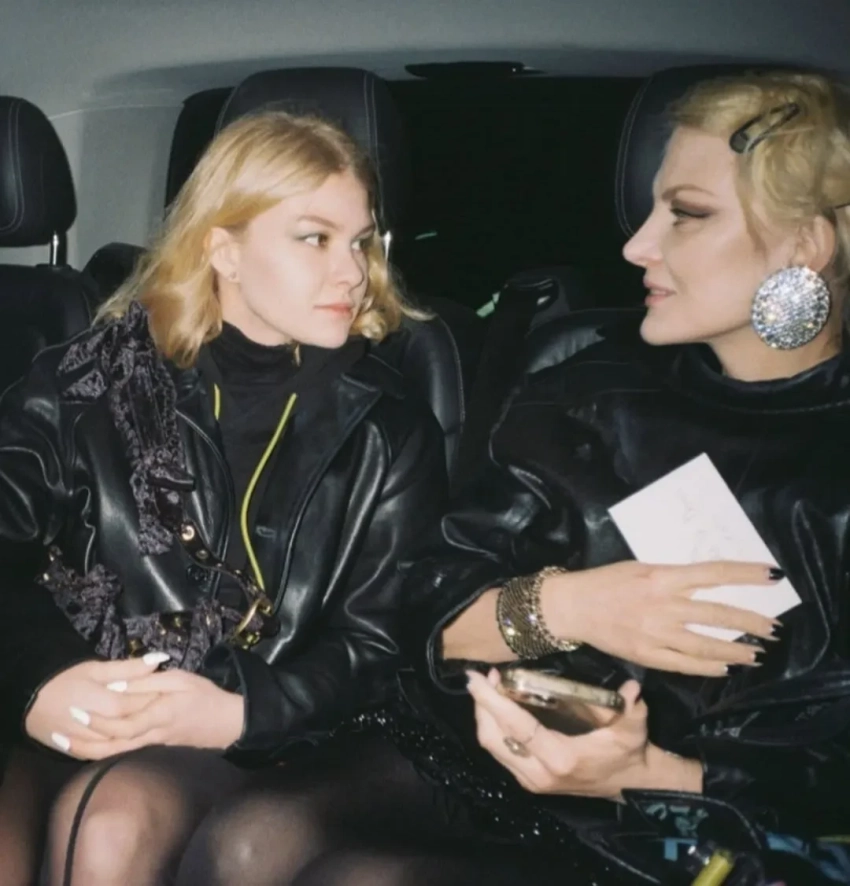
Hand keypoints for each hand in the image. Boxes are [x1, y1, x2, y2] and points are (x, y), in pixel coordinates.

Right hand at [25, 655, 164, 757]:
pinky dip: (116, 750)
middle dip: (146, 717)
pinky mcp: (74, 751)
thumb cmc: (65, 679)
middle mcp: (91, 725)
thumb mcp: (96, 668)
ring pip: (115, 744)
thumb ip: (129, 668)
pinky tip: (130, 743)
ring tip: (149, 725)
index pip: (132, 705)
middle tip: (162, 709)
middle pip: (127, 726)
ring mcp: (82, 741)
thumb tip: (160, 659)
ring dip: (133, 736)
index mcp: (99, 701)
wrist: (29, 698)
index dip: (151, 700)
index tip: (166, 694)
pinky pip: (99, 755)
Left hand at [63, 669, 243, 758]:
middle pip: (113, 743)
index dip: (100, 719)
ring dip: (87, 749)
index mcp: (160, 714)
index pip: (124, 722)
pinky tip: (87, 747)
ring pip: (115, 752)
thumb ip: (150, 682)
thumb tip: (119, 684)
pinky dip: (102, 751)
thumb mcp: (182, 679)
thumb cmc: (207, 696)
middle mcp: (152, 734)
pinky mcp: (153, 748)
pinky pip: (123, 752)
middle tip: (58, 731)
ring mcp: (152, 745)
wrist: (228, 724)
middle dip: (84, 738)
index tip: (78, 709)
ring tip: (63, 743)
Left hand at [467, 670, 701, 799]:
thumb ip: (632, 707)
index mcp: (560, 758)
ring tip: (487, 686)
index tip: (476, 678)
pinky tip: (497, 705)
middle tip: (481, 677)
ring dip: (483, 715)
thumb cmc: (628, 752)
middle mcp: (538, 773)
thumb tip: (632, 687)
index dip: (491, 701)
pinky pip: (499, 751)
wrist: (629, 785)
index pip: (516, 727)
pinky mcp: (528, 781)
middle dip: (480, 705)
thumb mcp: (633, 728)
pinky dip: (492, 726)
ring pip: (491, 746)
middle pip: (492, 737)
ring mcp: (530, 780)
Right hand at [542, 560, 781, 675]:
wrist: (572, 606)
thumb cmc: (605, 581)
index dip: (745, 574)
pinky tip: (723, 669)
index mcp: (662, 578)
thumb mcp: (640, 568)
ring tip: (755, 655)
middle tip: (773, 628)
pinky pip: (684, 664)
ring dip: (735, 651)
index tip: (772, 576)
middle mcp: (664, 605)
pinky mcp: (647, 655)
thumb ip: (672, 577)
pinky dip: (707, 668)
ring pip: (706, 645)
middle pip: (718, 615)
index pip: (714, 574)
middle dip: (750, 622)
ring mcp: (656, 633)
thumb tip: (704, 585)